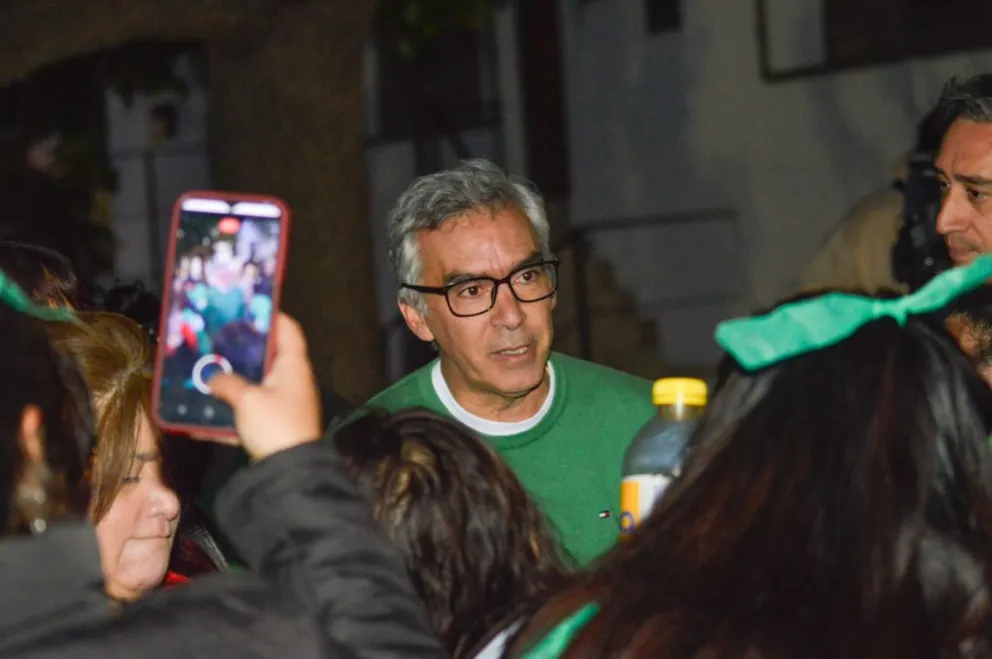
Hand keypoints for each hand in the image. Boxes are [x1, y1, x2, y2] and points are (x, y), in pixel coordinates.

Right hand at [200, 313, 322, 459]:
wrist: (289, 472)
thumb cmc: (275, 424)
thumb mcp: (247, 400)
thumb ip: (227, 384)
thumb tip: (212, 378)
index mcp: (293, 365)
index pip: (288, 329)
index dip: (270, 316)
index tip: (245, 310)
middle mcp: (292, 381)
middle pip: (267, 357)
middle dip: (242, 351)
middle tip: (215, 340)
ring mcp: (283, 404)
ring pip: (255, 385)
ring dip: (233, 382)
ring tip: (204, 372)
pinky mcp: (273, 425)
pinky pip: (248, 413)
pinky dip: (229, 413)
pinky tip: (202, 417)